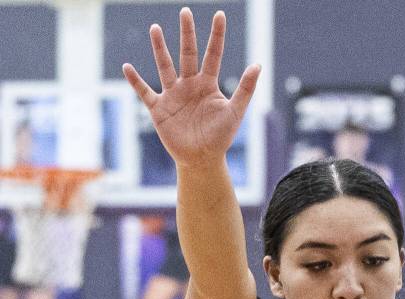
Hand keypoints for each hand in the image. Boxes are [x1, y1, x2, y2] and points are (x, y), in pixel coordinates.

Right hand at [121, 8, 259, 167]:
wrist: (203, 159)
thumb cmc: (221, 137)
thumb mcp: (235, 112)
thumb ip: (245, 89)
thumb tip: (258, 65)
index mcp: (208, 84)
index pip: (213, 54)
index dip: (216, 36)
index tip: (219, 15)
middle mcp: (189, 85)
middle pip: (187, 54)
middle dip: (187, 34)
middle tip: (185, 12)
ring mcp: (173, 95)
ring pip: (164, 66)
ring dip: (160, 48)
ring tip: (156, 28)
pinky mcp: (159, 109)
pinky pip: (144, 92)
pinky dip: (136, 81)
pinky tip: (128, 67)